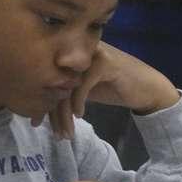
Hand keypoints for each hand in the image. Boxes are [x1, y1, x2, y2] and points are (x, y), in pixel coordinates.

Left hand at [36, 41, 179, 139]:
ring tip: (65, 132)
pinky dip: (78, 102)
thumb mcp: (83, 88)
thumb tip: (37, 102)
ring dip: (64, 113)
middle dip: (48, 109)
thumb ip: (64, 89)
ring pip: (67, 85)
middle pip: (55, 81)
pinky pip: (82, 85)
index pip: (48, 78)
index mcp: (71, 53)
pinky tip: (80, 116)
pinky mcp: (105, 62)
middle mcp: (79, 49)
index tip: (35, 121)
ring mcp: (93, 53)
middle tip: (45, 130)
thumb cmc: (114, 87)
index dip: (40, 101)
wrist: (146, 89)